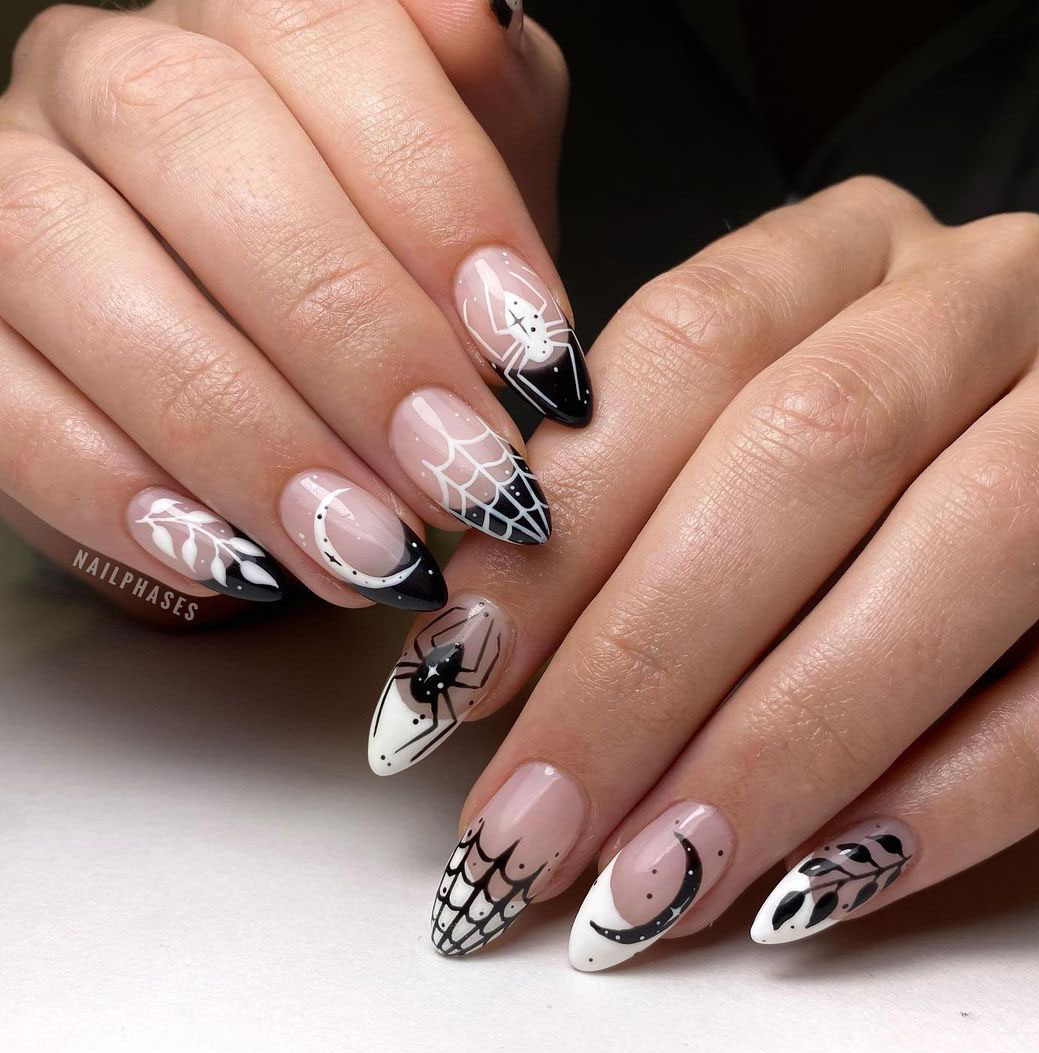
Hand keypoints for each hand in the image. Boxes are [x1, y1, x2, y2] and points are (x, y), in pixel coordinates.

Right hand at [0, 0, 581, 617]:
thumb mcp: (468, 171)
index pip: (328, 42)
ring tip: (369, 545)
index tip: (533, 352)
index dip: (438, 202)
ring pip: (75, 269)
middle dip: (349, 336)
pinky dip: (122, 492)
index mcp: (245, 20)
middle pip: (194, 145)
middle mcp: (106, 78)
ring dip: (243, 432)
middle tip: (459, 470)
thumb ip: (482, 101)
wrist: (283, 374)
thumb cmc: (394, 267)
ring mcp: (13, 195)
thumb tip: (485, 11)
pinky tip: (239, 559)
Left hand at [375, 176, 1038, 962]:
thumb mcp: (722, 425)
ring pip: (963, 551)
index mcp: (841, 247)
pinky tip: (806, 890)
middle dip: (647, 665)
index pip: (681, 349)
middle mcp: (980, 298)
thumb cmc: (844, 446)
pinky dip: (942, 801)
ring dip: (782, 747)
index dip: (561, 529)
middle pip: (809, 453)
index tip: (450, 687)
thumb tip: (468, 656)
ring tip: (647, 885)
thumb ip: (613, 502)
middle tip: (529, 826)